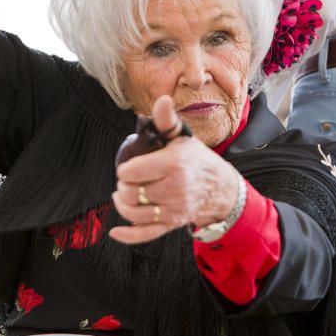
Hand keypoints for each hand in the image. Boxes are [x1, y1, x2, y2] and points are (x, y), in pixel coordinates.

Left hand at [109, 95, 241, 244]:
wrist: (220, 188)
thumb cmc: (196, 160)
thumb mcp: (182, 137)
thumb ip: (166, 121)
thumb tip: (162, 100)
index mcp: (174, 164)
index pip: (133, 171)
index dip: (124, 170)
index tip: (127, 167)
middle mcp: (174, 188)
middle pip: (131, 193)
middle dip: (123, 187)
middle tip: (127, 181)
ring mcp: (173, 209)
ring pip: (134, 213)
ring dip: (122, 205)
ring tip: (123, 195)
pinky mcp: (171, 224)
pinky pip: (145, 234)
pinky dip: (127, 235)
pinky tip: (115, 231)